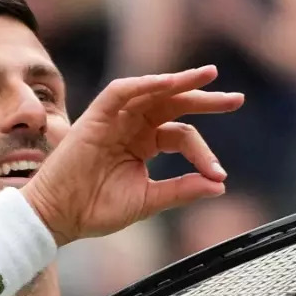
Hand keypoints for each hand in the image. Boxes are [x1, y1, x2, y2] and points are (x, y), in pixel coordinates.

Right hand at [22, 66, 242, 244]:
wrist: (59, 218)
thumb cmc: (96, 209)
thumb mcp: (149, 200)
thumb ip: (182, 189)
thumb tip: (219, 184)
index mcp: (144, 144)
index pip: (182, 136)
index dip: (204, 154)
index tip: (219, 175)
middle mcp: (131, 127)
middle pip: (173, 104)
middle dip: (205, 100)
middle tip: (236, 99)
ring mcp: (114, 119)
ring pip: (152, 91)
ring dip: (181, 82)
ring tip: (210, 77)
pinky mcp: (95, 117)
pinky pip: (122, 91)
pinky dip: (146, 84)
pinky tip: (171, 82)